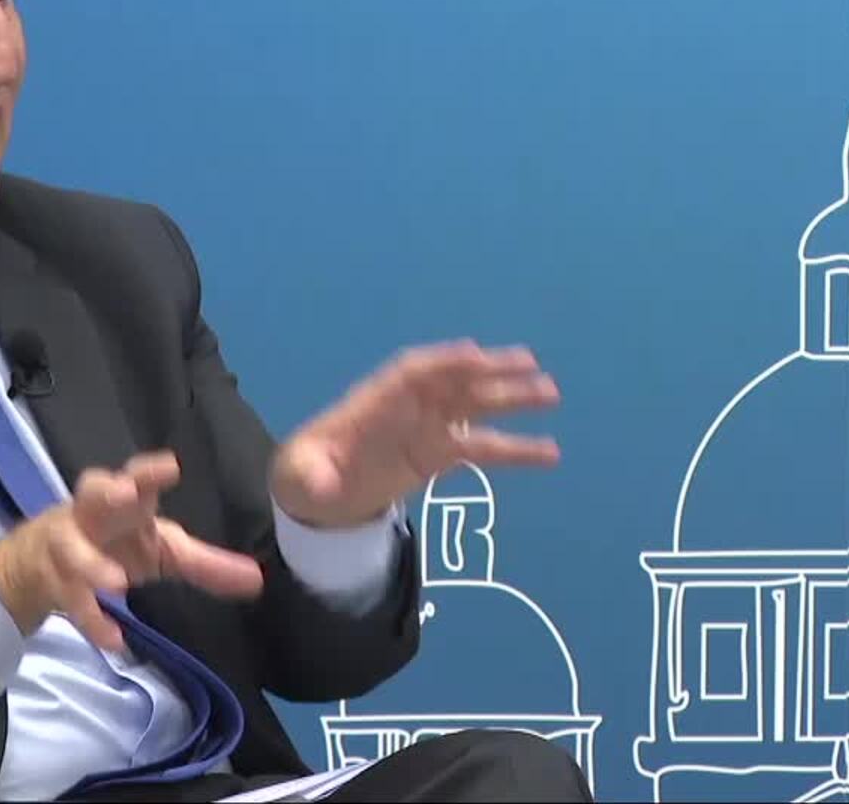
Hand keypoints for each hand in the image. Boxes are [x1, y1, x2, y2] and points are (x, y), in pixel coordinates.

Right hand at [0, 451, 263, 650]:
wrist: (36, 566)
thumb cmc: (112, 545)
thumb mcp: (161, 552)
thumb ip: (206, 565)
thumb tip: (257, 580)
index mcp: (124, 503)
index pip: (136, 477)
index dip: (150, 471)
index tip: (171, 466)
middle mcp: (92, 515)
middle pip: (92, 492)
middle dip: (108, 491)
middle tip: (126, 494)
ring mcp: (66, 546)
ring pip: (72, 548)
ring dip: (92, 563)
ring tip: (117, 583)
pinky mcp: (53, 582)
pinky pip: (70, 600)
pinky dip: (92, 620)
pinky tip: (114, 641)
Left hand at [271, 340, 560, 528]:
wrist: (319, 494)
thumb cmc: (307, 471)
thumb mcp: (298, 475)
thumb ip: (311, 477)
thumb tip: (322, 486)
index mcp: (372, 401)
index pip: (411, 372)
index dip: (442, 362)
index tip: (473, 354)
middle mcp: (407, 407)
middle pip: (452, 381)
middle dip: (487, 370)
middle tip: (528, 363)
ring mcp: (428, 428)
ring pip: (475, 406)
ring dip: (511, 397)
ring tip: (550, 392)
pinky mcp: (441, 454)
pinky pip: (483, 447)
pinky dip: (515, 448)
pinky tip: (549, 451)